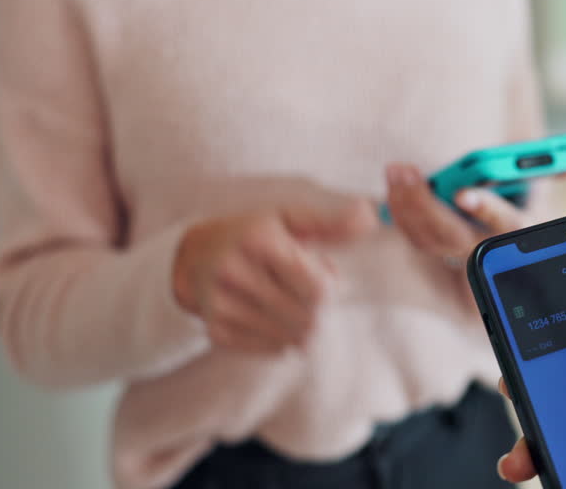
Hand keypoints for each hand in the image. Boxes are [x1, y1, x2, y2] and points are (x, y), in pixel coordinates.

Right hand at [173, 195, 375, 354]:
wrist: (194, 257)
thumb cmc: (254, 234)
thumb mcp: (289, 219)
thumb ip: (331, 222)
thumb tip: (371, 216)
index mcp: (259, 240)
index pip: (317, 290)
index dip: (329, 291)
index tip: (323, 279)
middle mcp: (234, 272)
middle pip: (307, 319)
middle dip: (319, 313)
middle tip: (310, 299)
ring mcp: (221, 304)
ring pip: (290, 338)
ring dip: (303, 329)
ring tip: (292, 306)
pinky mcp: (215, 330)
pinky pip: (271, 350)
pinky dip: (282, 340)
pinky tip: (274, 319)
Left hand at [385, 163, 527, 262]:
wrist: (508, 234)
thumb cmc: (523, 198)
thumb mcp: (539, 184)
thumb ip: (550, 170)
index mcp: (518, 228)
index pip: (506, 222)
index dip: (485, 209)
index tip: (462, 193)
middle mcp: (488, 245)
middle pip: (453, 235)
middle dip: (426, 205)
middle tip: (409, 172)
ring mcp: (461, 250)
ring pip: (428, 238)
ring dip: (406, 204)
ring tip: (396, 169)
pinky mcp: (440, 247)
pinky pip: (416, 236)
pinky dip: (401, 209)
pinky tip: (395, 180)